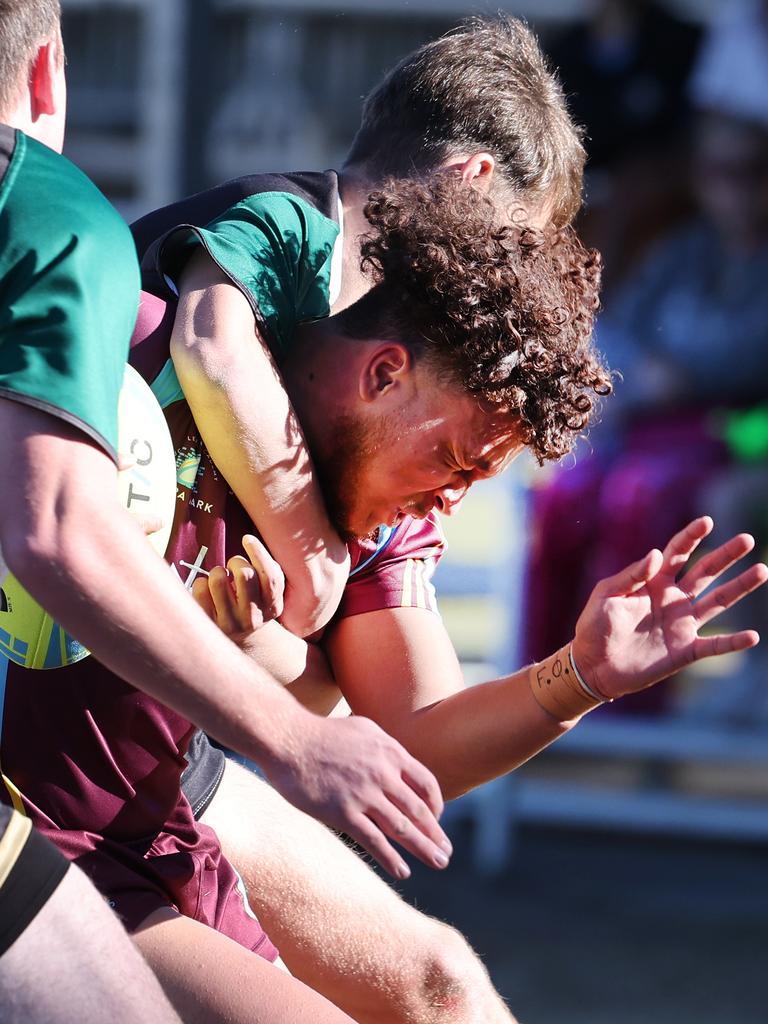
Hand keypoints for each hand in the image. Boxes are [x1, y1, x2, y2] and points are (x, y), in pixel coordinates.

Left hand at [192, 534, 283, 642]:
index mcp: (272, 606)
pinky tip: (208, 589)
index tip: (247, 539)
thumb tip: (249, 540)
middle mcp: (253, 617)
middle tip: (234, 566)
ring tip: (221, 577)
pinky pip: (200, 588)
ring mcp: (230, 623)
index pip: (270, 576)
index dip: (258, 552)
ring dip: (218, 570)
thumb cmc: (252, 603)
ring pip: (218, 579)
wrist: (240, 640)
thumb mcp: (268, 592)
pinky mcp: (208, 623)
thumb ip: (267, 570)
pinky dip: (201, 581)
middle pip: (245, 574)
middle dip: (236, 561)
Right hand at [264, 712, 451, 879]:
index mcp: (390, 752)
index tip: (436, 821)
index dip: (435, 805)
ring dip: (423, 849)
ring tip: (438, 864)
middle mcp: (383, 773)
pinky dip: (391, 858)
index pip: (426, 784)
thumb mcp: (364, 729)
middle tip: (446, 853)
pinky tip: (402, 871)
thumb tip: (399, 761)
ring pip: (402, 828)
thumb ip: (385, 748)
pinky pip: (374, 840)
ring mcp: (364, 794)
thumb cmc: (322, 733)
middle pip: (419, 810)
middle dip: (435, 835)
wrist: (288, 739)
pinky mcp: (343, 812)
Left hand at [573, 516, 767, 699]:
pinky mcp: (685, 651)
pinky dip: (733, 642)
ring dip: (740, 587)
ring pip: (718, 602)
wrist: (593, 667)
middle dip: (726, 555)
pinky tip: (752, 636)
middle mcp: (673, 599)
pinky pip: (714, 645)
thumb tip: (656, 553)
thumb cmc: (594, 628)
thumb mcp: (606, 595)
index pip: (677, 553)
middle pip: (705, 572)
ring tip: (762, 570)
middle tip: (747, 539)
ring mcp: (681, 624)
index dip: (692, 537)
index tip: (707, 521)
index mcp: (653, 582)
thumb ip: (631, 575)